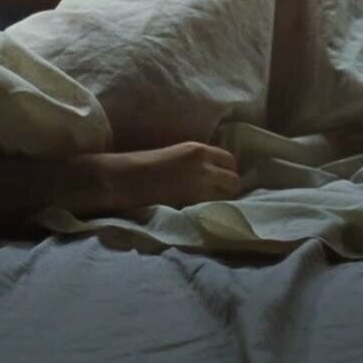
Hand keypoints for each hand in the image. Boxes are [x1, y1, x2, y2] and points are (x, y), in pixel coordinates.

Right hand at [87, 141, 242, 212]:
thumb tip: (212, 172)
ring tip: (209, 204)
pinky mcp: (193, 203)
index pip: (229, 160)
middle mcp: (204, 166)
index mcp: (198, 149)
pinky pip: (213, 208)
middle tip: (218, 194)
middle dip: (229, 188)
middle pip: (234, 180)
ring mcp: (200, 186)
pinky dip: (211, 210)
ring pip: (227, 197)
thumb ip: (196, 161)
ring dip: (222, 200)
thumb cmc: (144, 164)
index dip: (226, 170)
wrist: (128, 178)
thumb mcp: (175, 154)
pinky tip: (201, 212)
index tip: (220, 177)